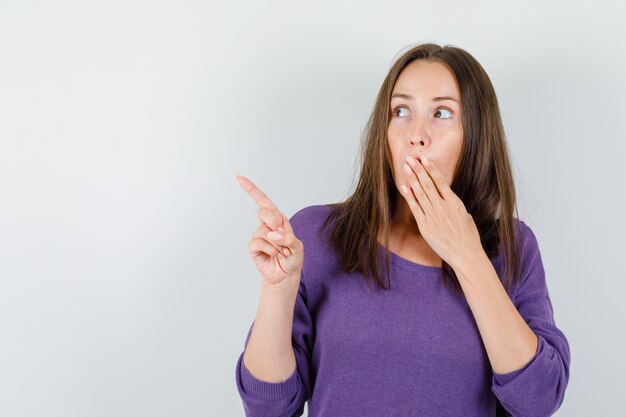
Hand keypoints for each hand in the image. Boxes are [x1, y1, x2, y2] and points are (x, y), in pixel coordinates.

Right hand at [236, 174, 303, 288]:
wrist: (286, 275)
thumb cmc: (293, 258)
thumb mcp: (298, 247)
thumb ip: (288, 238)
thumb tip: (272, 234)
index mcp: (277, 218)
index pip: (262, 200)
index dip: (251, 189)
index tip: (238, 177)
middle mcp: (267, 225)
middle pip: (264, 211)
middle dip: (274, 222)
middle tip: (282, 237)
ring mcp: (259, 235)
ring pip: (264, 231)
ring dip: (277, 244)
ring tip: (281, 252)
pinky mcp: (253, 247)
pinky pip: (258, 242)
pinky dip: (270, 249)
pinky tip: (274, 255)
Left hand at [400, 156, 484, 271]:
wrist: (466, 255)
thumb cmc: (468, 237)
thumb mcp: (465, 216)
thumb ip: (454, 205)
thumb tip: (447, 198)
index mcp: (455, 203)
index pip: (440, 181)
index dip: (430, 169)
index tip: (423, 158)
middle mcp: (443, 207)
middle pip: (427, 184)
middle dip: (418, 170)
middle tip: (409, 158)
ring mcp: (433, 217)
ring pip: (420, 193)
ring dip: (412, 179)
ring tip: (405, 168)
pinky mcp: (425, 226)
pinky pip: (415, 208)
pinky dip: (409, 197)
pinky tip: (404, 187)